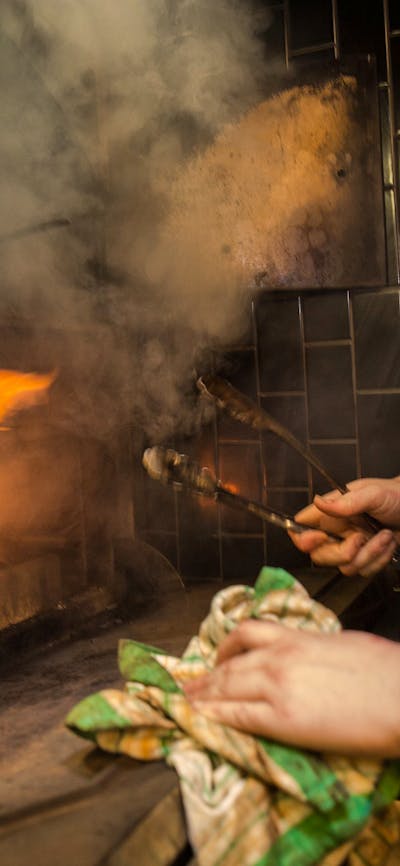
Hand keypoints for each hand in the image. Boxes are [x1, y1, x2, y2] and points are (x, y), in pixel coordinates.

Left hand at [184, 620, 399, 756]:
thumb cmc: (385, 669)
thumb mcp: (344, 644)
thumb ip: (316, 649)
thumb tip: (311, 657)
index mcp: (298, 637)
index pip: (248, 635)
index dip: (225, 648)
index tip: (213, 657)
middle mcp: (280, 657)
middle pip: (231, 663)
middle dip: (206, 676)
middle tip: (189, 684)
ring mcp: (278, 687)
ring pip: (227, 686)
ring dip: (203, 694)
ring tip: (187, 701)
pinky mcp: (282, 720)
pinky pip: (238, 717)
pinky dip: (215, 716)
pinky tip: (201, 718)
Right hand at [289, 477, 399, 576]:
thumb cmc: (397, 495)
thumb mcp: (373, 493)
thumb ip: (347, 501)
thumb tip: (319, 502)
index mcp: (331, 512)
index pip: (300, 526)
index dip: (303, 538)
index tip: (321, 538)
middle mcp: (337, 530)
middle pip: (319, 556)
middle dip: (343, 553)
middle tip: (360, 539)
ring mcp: (351, 546)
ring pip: (345, 567)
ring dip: (370, 554)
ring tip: (384, 536)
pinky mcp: (366, 558)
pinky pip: (364, 571)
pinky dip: (380, 559)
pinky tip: (389, 543)